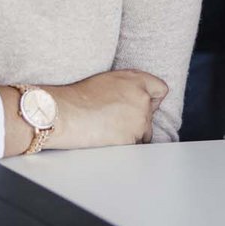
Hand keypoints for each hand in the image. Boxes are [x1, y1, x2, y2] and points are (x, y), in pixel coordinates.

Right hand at [47, 69, 167, 149]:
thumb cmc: (77, 97)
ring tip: (108, 128)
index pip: (160, 89)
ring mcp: (139, 119)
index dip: (150, 99)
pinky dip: (124, 145)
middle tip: (115, 119)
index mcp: (136, 79)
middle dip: (138, 118)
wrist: (63, 113)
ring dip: (132, 134)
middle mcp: (142, 98)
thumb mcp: (108, 80)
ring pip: (144, 133)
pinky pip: (134, 146)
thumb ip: (128, 87)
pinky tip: (107, 138)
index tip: (141, 105)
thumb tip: (137, 98)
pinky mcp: (131, 138)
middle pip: (151, 114)